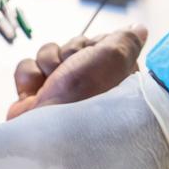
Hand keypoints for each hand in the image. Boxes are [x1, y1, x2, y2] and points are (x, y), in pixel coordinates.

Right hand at [7, 25, 148, 119]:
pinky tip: (35, 95)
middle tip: (71, 74)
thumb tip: (140, 30)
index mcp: (113, 78)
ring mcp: (60, 93)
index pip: (102, 43)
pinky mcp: (36, 98)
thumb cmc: (85, 99)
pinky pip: (28, 69)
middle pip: (73, 46)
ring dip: (47, 65)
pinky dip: (29, 78)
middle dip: (68, 54)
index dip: (95, 44)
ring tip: (52, 88)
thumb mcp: (113, 59)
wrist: (47, 138)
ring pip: (48, 54)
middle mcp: (89, 85)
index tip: (96, 55)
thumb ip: (127, 40)